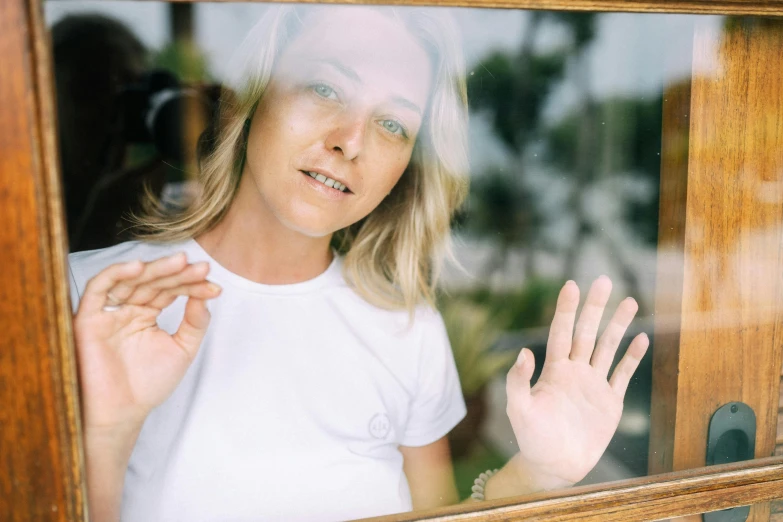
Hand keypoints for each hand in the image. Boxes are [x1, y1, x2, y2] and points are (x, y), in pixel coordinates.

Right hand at [73, 253, 220, 434]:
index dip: (192, 285)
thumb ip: (195, 323)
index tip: (214, 286)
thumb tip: (207, 295)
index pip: (170, 290)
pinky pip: (98, 287)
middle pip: (153, 281)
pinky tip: (140, 266)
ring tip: (182, 262)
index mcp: (146, 313)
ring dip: (156, 268)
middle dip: (178, 273)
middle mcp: (127, 308)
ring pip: (131, 279)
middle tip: (202, 267)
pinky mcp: (88, 318)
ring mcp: (108, 312)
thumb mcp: (182, 349)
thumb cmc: (148, 385)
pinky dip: (117, 274)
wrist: (121, 413)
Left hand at [504, 276, 648, 490]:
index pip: (560, 332)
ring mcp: (593, 384)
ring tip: (630, 301)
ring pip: (608, 347)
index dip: (566, 310)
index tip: (572, 285)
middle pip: (587, 332)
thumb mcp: (519, 410)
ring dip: (618, 325)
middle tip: (604, 280)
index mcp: (553, 370)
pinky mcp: (610, 402)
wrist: (555, 466)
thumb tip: (523, 352)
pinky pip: (622, 374)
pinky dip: (632, 357)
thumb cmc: (532, 438)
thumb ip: (518, 382)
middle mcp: (574, 371)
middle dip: (595, 307)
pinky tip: (642, 339)